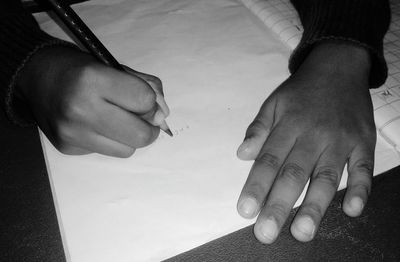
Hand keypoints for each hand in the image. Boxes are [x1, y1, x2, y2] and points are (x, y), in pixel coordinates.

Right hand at [16, 46, 168, 156]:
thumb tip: (163, 116)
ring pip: (127, 150)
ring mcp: (73, 133)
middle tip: (143, 119)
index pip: (144, 101)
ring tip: (116, 120)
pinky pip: (106, 151)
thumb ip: (146, 86)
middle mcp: (81, 109)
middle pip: (140, 136)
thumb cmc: (80, 68)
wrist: (36, 76)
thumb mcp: (115, 66)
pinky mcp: (68, 148)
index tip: (145, 99)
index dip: (151, 101)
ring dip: (129, 137)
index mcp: (94, 80)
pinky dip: (109, 140)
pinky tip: (96, 125)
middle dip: (149, 128)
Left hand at [236, 43, 375, 242]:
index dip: (256, 186)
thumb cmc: (302, 90)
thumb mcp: (274, 101)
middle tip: (267, 232)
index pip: (268, 161)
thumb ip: (259, 127)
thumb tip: (242, 154)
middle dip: (279, 205)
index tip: (245, 210)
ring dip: (315, 206)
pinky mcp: (363, 143)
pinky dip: (360, 189)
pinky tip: (351, 210)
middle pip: (294, 174)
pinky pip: (363, 168)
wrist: (339, 67)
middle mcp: (313, 136)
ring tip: (302, 231)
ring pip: (326, 177)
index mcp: (288, 126)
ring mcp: (341, 141)